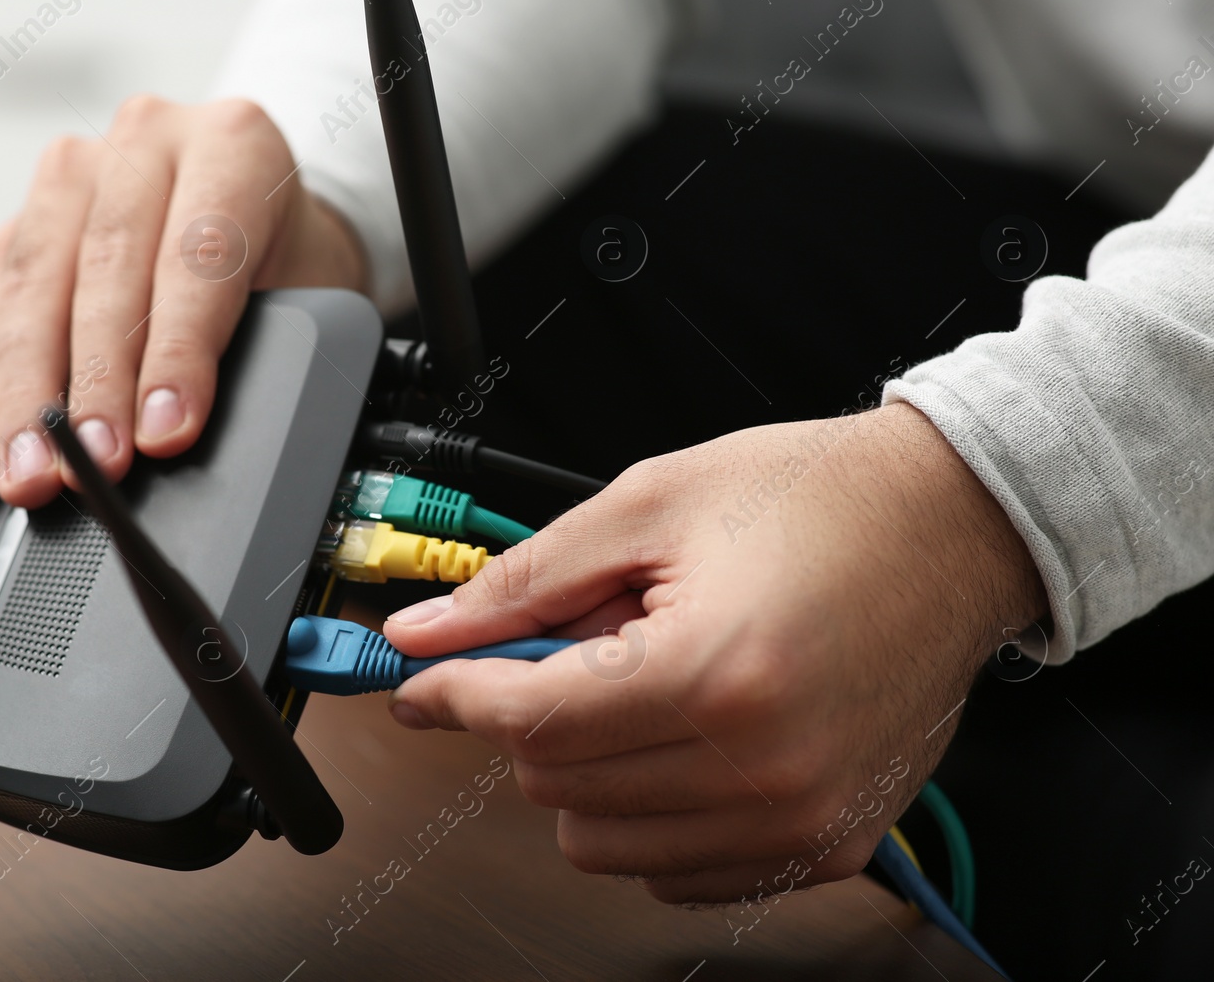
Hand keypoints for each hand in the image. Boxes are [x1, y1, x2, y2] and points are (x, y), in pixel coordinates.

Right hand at [0, 96, 365, 505]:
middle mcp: (143, 142)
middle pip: (104, 270)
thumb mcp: (311, 292)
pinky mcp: (20, 229)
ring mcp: (73, 179)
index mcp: (232, 142)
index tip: (166, 432)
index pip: (197, 251)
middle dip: (94, 384)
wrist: (263, 218)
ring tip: (29, 475)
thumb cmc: (290, 260)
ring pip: (31, 291)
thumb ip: (265, 346)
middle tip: (94, 462)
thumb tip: (187, 432)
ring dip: (24, 399)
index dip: (177, 351)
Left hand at [383, 402, 1046, 903]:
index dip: (454, 695)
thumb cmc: (817, 500)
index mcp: (714, 673)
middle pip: (557, 786)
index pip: (531, 721)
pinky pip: (679, 872)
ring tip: (646, 683)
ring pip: (605, 844)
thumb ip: (525, 581)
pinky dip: (649, 815)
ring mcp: (800, 821)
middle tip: (581, 641)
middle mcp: (762, 768)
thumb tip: (428, 631)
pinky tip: (681, 738)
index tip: (421, 682)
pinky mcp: (826, 845)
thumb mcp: (650, 507)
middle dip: (535, 711)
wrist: (953, 525)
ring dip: (588, 770)